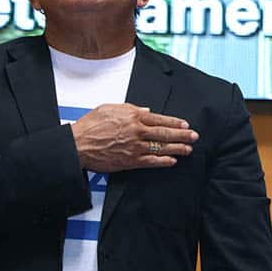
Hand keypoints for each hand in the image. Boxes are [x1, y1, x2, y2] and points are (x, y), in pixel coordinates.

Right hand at [71, 104, 197, 172]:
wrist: (78, 144)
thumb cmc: (91, 125)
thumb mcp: (110, 108)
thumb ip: (130, 108)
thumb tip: (146, 110)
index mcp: (134, 117)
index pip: (160, 119)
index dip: (175, 122)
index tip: (185, 124)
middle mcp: (137, 132)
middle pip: (165, 133)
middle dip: (182, 135)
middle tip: (194, 137)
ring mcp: (135, 148)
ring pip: (161, 148)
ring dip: (177, 148)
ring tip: (189, 149)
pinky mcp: (130, 161)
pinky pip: (151, 162)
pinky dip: (163, 161)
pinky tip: (172, 161)